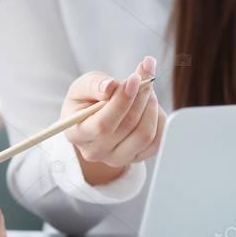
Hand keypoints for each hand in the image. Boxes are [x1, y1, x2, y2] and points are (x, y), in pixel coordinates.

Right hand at [63, 56, 165, 185]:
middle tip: (145, 77)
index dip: (122, 101)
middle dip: (140, 97)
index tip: (134, 78)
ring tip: (147, 90)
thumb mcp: (82, 86)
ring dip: (152, 107)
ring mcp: (116, 158)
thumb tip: (109, 86)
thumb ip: (93, 84)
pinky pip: (156, 142)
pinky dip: (159, 120)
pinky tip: (151, 106)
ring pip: (144, 135)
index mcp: (76, 134)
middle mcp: (95, 151)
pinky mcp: (135, 158)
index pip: (102, 125)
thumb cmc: (85, 101)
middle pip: (127, 127)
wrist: (93, 118)